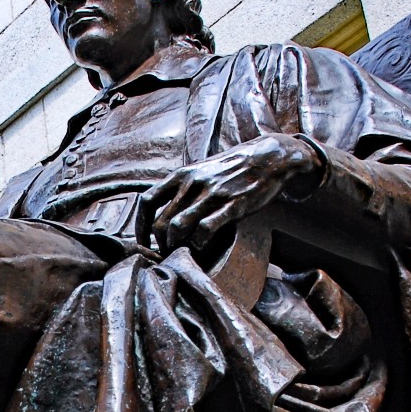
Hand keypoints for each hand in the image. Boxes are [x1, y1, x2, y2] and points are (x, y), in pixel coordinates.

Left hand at [138, 133, 323, 253]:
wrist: (269, 157)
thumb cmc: (233, 168)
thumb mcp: (201, 170)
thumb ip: (182, 187)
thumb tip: (164, 211)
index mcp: (181, 175)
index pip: (147, 202)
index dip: (141, 227)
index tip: (145, 242)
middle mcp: (192, 183)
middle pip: (161, 222)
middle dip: (161, 244)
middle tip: (169, 254)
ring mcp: (212, 194)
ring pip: (178, 227)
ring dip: (176, 247)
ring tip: (183, 254)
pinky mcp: (232, 205)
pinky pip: (205, 229)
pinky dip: (199, 244)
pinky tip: (202, 248)